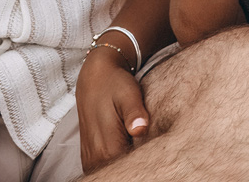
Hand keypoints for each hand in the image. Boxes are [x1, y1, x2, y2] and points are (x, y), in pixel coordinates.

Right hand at [75, 47, 148, 172]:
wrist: (94, 78)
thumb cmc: (115, 84)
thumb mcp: (128, 93)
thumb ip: (134, 113)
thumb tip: (140, 129)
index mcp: (107, 146)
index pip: (131, 170)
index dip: (147, 165)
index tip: (159, 154)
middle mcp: (96, 157)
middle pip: (125, 174)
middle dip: (140, 166)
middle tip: (152, 149)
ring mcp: (90, 159)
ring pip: (114, 173)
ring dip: (129, 165)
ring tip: (141, 148)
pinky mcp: (89, 157)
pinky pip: (105, 169)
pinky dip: (118, 164)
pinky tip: (130, 150)